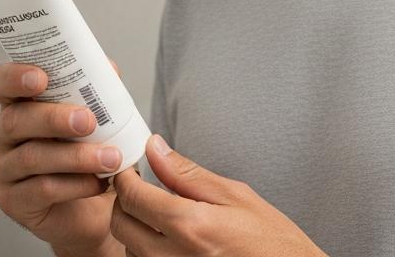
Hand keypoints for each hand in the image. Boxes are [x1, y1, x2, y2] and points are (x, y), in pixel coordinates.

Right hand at [0, 59, 126, 254]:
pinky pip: (41, 190)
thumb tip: (108, 70)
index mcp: (18, 106)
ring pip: (31, 157)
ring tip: (110, 158)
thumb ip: (97, 91)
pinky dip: (75, 185)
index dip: (14, 77)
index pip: (0, 83)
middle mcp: (3, 135)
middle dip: (53, 118)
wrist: (96, 208)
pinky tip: (98, 183)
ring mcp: (4, 170)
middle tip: (88, 121)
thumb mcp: (97, 119)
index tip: (41, 77)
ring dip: (75, 156)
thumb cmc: (89, 156)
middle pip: (15, 120)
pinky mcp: (13, 201)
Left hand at [110, 135, 325, 255]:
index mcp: (191, 227)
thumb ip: (187, 173)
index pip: (133, 197)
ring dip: (136, 229)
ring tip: (161, 216)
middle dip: (125, 203)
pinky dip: (147, 251)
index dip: (126, 178)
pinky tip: (170, 239)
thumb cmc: (272, 242)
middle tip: (143, 189)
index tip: (131, 170)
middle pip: (122, 226)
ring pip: (130, 249)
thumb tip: (155, 148)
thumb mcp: (235, 196)